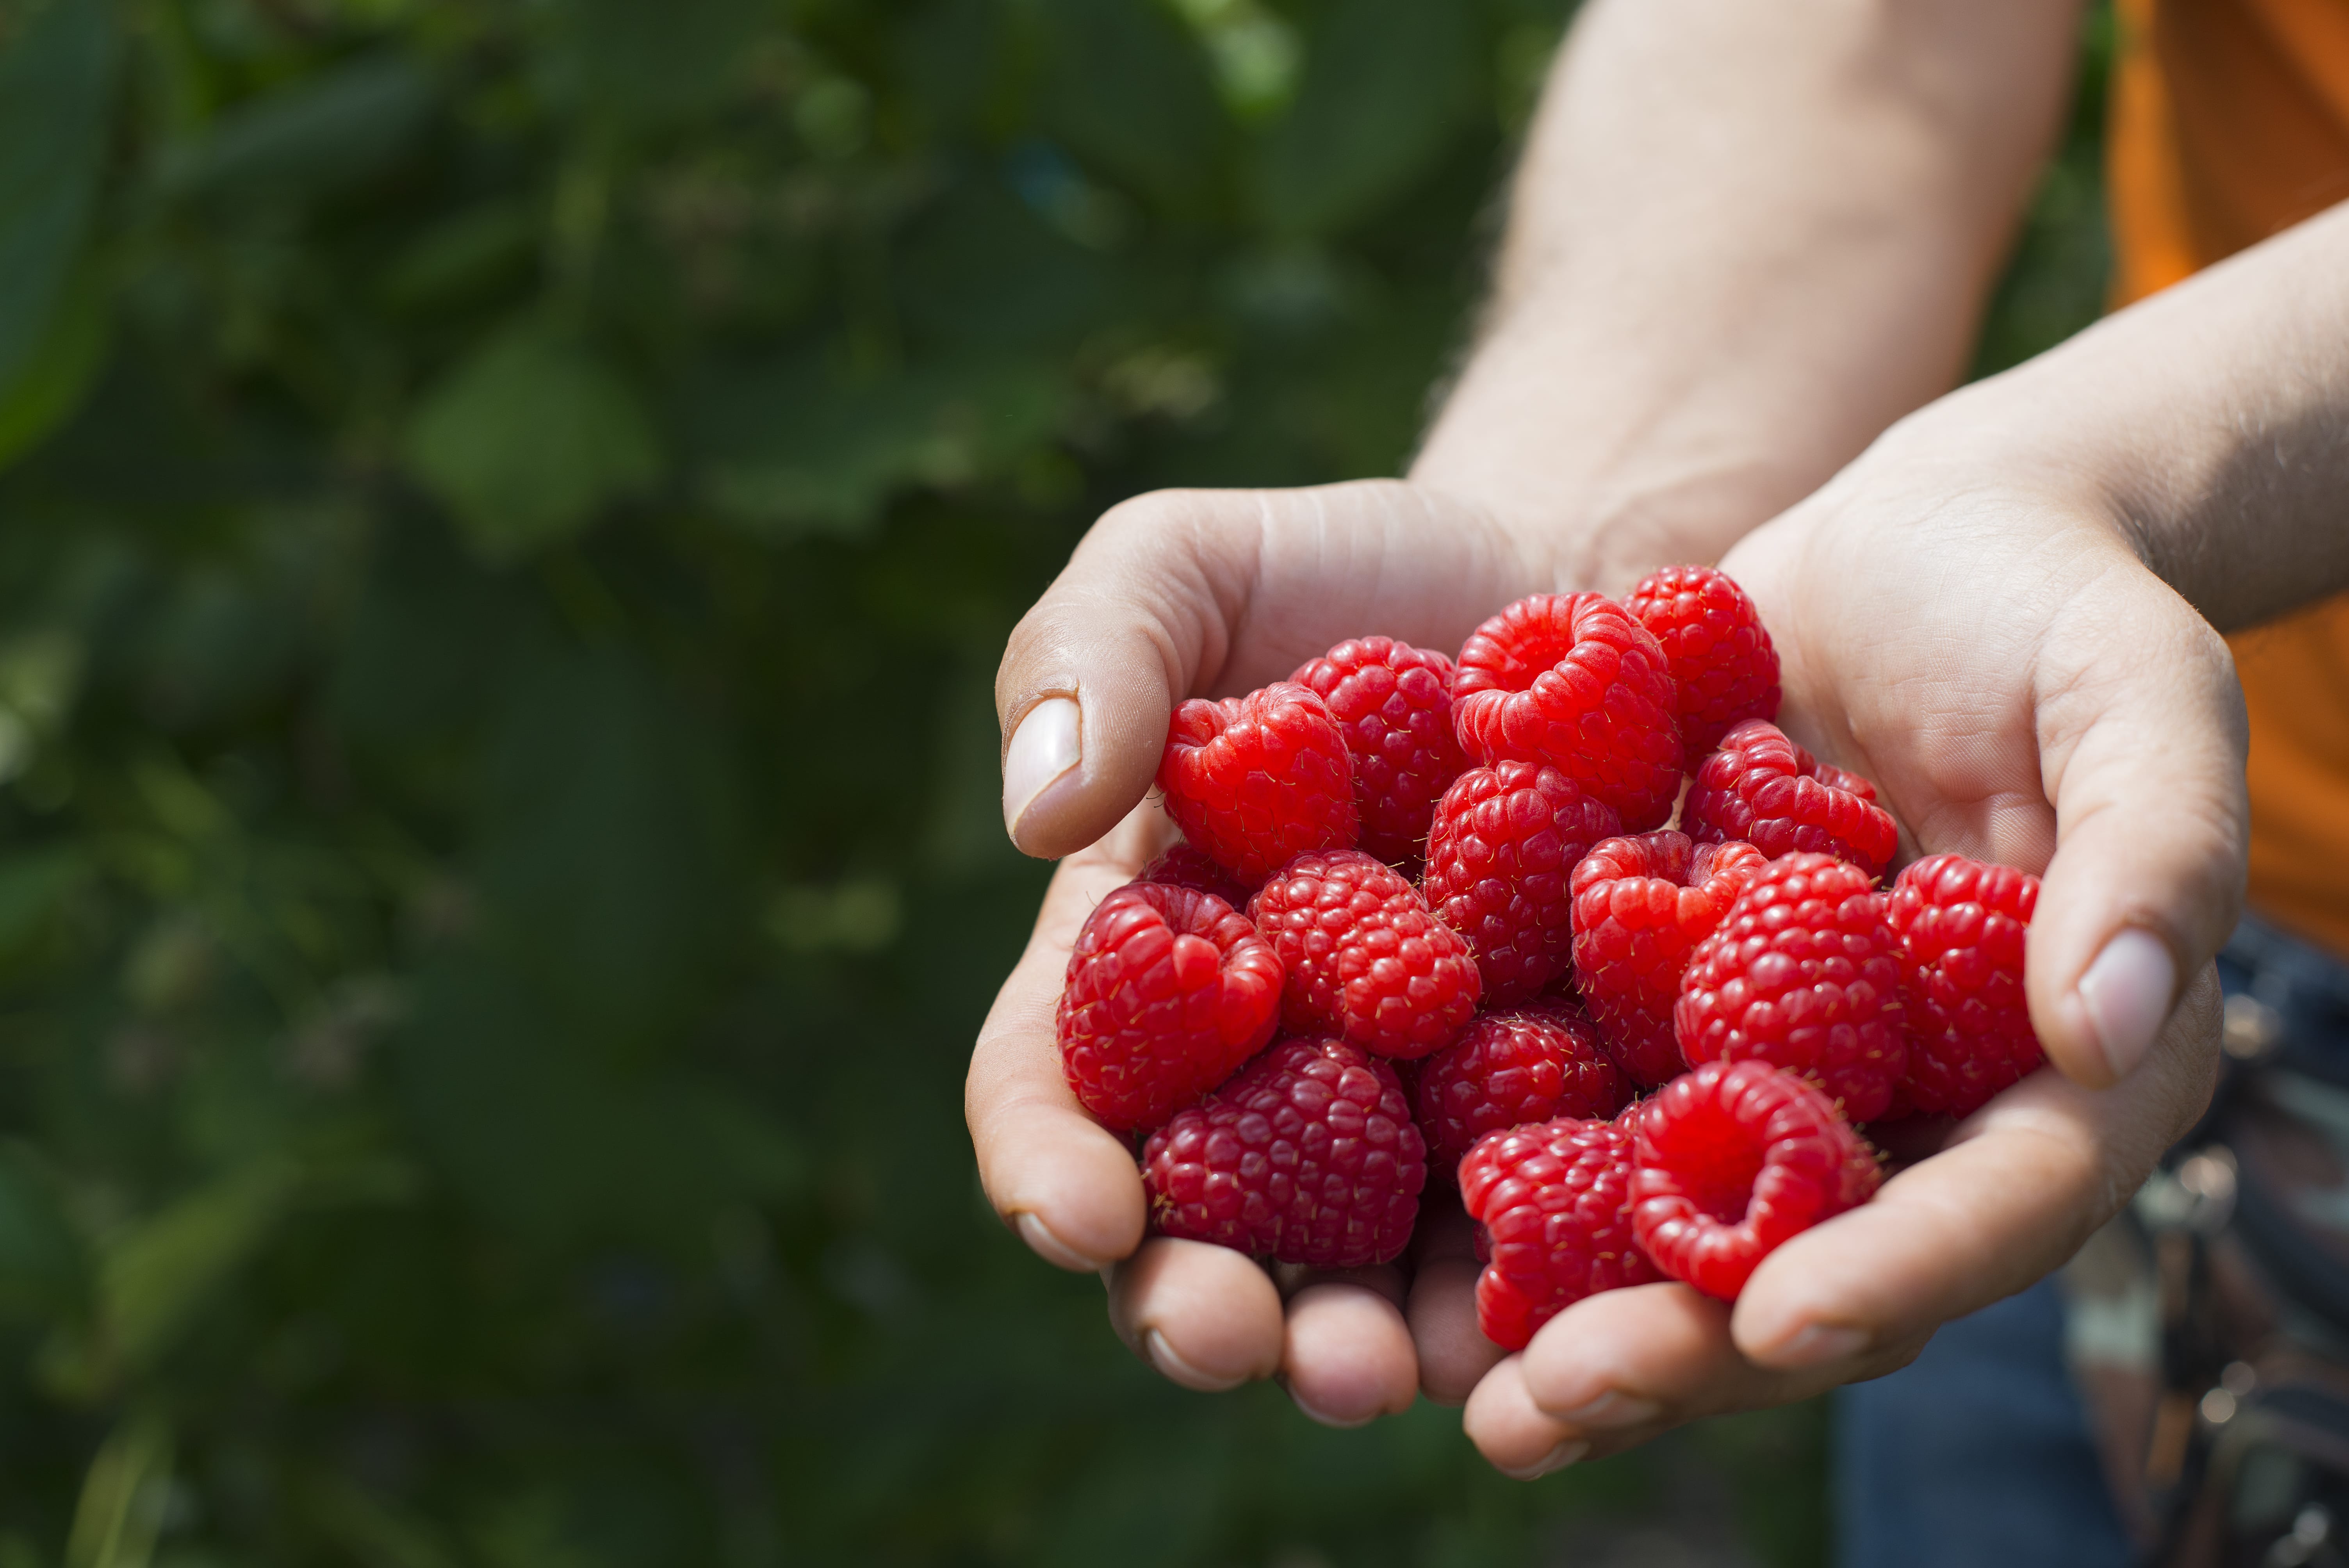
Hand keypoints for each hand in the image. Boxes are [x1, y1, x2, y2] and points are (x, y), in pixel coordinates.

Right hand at [969, 480, 1558, 1423]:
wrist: (1568, 580)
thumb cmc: (1347, 574)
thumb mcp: (1192, 563)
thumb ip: (1090, 651)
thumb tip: (1037, 812)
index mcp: (1144, 959)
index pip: (1055, 1087)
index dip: (1050, 1163)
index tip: (1083, 1213)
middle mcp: (1265, 1064)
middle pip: (1201, 1222)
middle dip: (1203, 1301)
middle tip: (1238, 1340)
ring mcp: (1417, 1103)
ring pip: (1368, 1264)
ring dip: (1367, 1337)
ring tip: (1391, 1372)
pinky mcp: (1566, 1106)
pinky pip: (1545, 1220)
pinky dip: (1543, 1282)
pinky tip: (1568, 1315)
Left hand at [1461, 421, 2243, 1473]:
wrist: (1904, 546)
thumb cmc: (2049, 603)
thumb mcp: (2136, 692)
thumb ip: (2153, 851)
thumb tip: (2113, 1026)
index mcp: (2051, 1071)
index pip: (1984, 1210)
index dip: (1886, 1277)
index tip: (1778, 1327)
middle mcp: (1902, 1098)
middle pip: (1802, 1258)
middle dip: (1682, 1343)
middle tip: (1550, 1404)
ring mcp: (1766, 1062)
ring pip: (1670, 1217)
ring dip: (1565, 1302)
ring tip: (1450, 1380)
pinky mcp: (1654, 1002)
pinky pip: (1575, 1101)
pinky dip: (1494, 1169)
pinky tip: (1386, 1227)